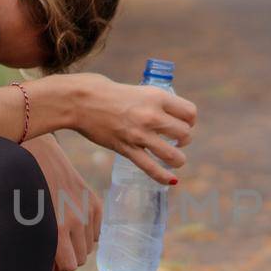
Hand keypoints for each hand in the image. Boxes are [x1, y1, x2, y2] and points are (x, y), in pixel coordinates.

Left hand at [23, 134, 100, 270]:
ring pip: (89, 246)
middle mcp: (76, 220)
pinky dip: (86, 232)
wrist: (35, 155)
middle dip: (68, 257)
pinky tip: (71, 222)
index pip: (71, 266)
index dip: (60, 269)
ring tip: (61, 234)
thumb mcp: (23, 221)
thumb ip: (37, 245)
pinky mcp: (94, 202)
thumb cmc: (21, 192)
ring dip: (77, 245)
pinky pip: (96, 231)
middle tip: (54, 249)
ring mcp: (87, 210)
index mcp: (57, 228)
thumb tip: (47, 267)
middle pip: (81, 258)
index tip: (51, 264)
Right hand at [68, 73, 196, 185]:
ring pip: (172, 155)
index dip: (190, 120)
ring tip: (175, 159)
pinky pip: (150, 168)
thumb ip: (152, 102)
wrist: (80, 101)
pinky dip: (163, 177)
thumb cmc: (106, 92)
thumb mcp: (137, 90)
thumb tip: (165, 114)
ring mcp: (139, 134)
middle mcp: (152, 116)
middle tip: (177, 140)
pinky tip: (171, 181)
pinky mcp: (126, 149)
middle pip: (185, 134)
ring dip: (178, 160)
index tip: (185, 123)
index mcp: (157, 97)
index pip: (190, 112)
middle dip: (184, 139)